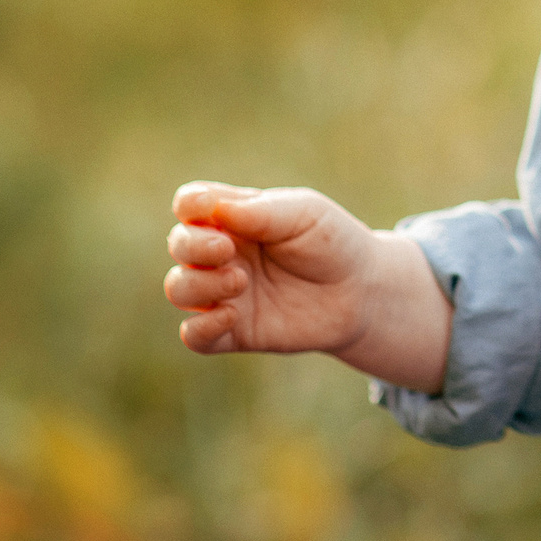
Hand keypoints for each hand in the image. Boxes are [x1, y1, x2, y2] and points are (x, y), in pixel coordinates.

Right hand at [164, 182, 381, 356]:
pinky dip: (200, 328)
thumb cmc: (332, 243)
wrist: (362, 292)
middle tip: (227, 250)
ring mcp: (225, 293)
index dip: (190, 205)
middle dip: (193, 246)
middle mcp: (222, 254)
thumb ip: (260, 211)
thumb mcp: (304, 213)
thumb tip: (213, 209)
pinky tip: (230, 316)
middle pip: (179, 244)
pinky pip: (194, 337)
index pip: (190, 204)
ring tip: (240, 281)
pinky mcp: (234, 331)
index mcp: (234, 217)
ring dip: (198, 285)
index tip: (212, 212)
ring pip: (179, 289)